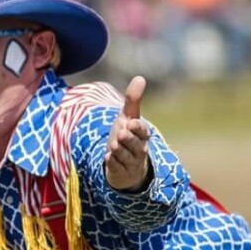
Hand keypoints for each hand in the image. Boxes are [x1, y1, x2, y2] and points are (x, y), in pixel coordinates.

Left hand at [105, 76, 150, 191]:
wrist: (124, 163)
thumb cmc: (127, 135)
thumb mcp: (127, 117)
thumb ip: (133, 100)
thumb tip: (140, 77)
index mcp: (142, 134)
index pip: (142, 130)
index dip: (137, 127)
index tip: (131, 123)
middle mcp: (139, 148)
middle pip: (135, 144)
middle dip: (128, 139)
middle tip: (121, 133)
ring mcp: (131, 162)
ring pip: (125, 156)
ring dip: (118, 150)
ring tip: (113, 145)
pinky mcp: (121, 172)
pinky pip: (116, 168)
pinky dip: (112, 163)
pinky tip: (108, 158)